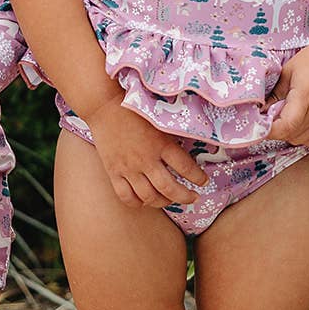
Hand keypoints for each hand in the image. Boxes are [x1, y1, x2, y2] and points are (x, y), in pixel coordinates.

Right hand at [85, 95, 206, 207]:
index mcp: (161, 144)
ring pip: (149, 197)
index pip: (186, 168)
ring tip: (169, 199)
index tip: (203, 181)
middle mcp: (146, 159)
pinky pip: (126, 196)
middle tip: (193, 197)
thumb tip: (190, 149)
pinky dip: (137, 203)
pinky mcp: (113, 172)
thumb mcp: (159, 120)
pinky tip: (144, 200)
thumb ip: (172, 138)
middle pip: (169, 189)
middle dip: (185, 197)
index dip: (198, 178)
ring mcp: (128, 168)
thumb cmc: (134, 110)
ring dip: (163, 202)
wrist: (104, 107)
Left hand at [266, 40, 308, 145]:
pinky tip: (294, 121)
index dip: (269, 131)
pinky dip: (299, 134)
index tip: (257, 124)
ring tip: (281, 118)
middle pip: (290, 135)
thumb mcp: (287, 72)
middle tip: (266, 118)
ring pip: (300, 140)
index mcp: (305, 98)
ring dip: (286, 133)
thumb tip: (259, 111)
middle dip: (274, 130)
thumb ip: (274, 95)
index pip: (285, 127)